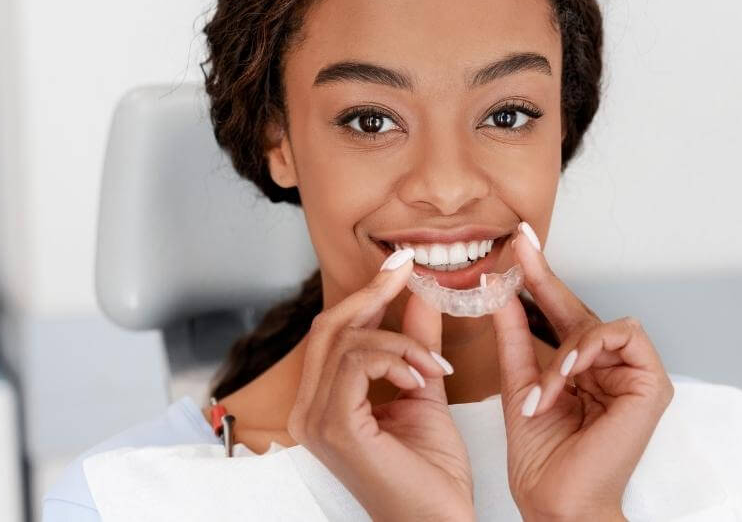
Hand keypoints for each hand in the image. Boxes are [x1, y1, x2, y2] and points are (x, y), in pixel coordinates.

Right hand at [286, 250, 473, 520]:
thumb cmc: (432, 476)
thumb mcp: (424, 391)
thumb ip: (416, 344)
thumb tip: (419, 295)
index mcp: (323, 404)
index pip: (333, 334)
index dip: (366, 293)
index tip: (401, 265)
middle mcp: (308, 412)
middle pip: (329, 328)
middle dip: (373, 293)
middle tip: (410, 271)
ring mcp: (315, 421)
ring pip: (347, 340)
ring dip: (401, 340)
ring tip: (434, 366)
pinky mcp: (334, 428)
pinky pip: (358, 362)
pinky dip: (396, 357)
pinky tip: (422, 377)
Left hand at [491, 222, 674, 521]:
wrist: (556, 502)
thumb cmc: (543, 460)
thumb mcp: (520, 384)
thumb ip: (515, 336)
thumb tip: (502, 290)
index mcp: (583, 370)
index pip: (561, 315)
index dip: (540, 278)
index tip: (517, 244)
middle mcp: (612, 369)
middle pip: (580, 311)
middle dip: (546, 280)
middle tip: (519, 247)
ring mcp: (635, 376)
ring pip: (600, 324)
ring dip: (565, 351)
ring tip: (546, 388)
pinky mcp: (653, 384)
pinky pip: (624, 336)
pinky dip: (591, 350)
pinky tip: (570, 371)